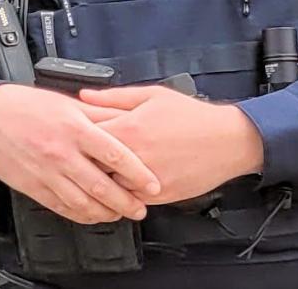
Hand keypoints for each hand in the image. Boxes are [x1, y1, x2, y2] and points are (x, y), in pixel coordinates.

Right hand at [0, 84, 160, 224]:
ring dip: (105, 212)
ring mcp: (46, 173)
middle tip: (142, 209)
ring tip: (121, 214)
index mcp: (76, 129)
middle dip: (125, 202)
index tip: (154, 185)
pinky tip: (94, 216)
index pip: (115, 155)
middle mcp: (61, 154)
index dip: (138, 173)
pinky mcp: (32, 187)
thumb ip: (102, 114)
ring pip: (81, 202)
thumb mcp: (70, 104)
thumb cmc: (29, 107)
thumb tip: (131, 121)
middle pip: (100, 185)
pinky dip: (80, 215)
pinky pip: (60, 207)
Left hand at [80, 85, 263, 204]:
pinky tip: (118, 188)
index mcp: (127, 129)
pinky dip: (119, 196)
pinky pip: (126, 201)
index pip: (82, 137)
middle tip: (76, 160)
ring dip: (98, 184)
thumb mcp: (154, 96)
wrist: (228, 141)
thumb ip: (114, 97)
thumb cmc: (195, 118)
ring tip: (92, 177)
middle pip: (88, 166)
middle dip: (80, 163)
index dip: (72, 137)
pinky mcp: (156, 196)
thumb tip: (85, 96)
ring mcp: (143, 179)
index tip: (68, 137)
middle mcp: (132, 157)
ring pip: (105, 188)